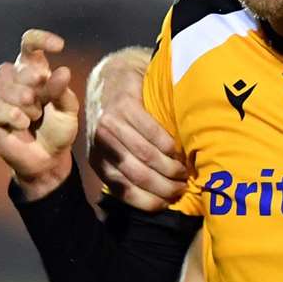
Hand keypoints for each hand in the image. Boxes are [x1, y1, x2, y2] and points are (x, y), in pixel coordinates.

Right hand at [0, 29, 80, 198]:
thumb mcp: (67, 110)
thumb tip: (62, 70)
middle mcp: (11, 77)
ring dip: (27, 107)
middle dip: (37, 90)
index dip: (41, 39)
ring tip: (33, 119)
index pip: (30, 44)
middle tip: (42, 107)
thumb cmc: (57, 129)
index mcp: (32, 69)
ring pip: (8, 89)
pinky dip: (13, 116)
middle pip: (21, 70)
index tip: (60, 46)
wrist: (46, 158)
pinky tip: (21, 124)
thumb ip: (62, 91)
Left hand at [86, 47, 186, 211]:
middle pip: (137, 174)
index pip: (122, 190)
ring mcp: (111, 123)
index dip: (148, 201)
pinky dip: (167, 145)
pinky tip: (177, 150)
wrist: (114, 77)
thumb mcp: (116, 148)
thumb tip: (155, 201)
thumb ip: (128, 170)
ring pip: (144, 155)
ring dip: (169, 167)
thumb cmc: (120, 121)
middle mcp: (100, 143)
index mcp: (98, 160)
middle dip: (163, 186)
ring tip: (184, 171)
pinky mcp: (124, 105)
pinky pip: (151, 132)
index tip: (167, 204)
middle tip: (182, 188)